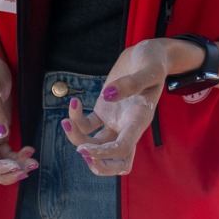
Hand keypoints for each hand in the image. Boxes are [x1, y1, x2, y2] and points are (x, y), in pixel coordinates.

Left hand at [62, 41, 173, 176]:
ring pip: (96, 145)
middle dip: (98, 164)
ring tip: (66, 122)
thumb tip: (108, 95)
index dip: (105, 154)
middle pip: (117, 162)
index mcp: (140, 120)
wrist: (148, 54)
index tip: (85, 149)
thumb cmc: (153, 60)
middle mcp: (128, 126)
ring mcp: (115, 121)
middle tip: (81, 152)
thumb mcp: (150, 69)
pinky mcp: (104, 112)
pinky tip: (74, 102)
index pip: (125, 149)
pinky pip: (87, 126)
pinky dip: (76, 121)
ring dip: (78, 140)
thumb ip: (132, 83)